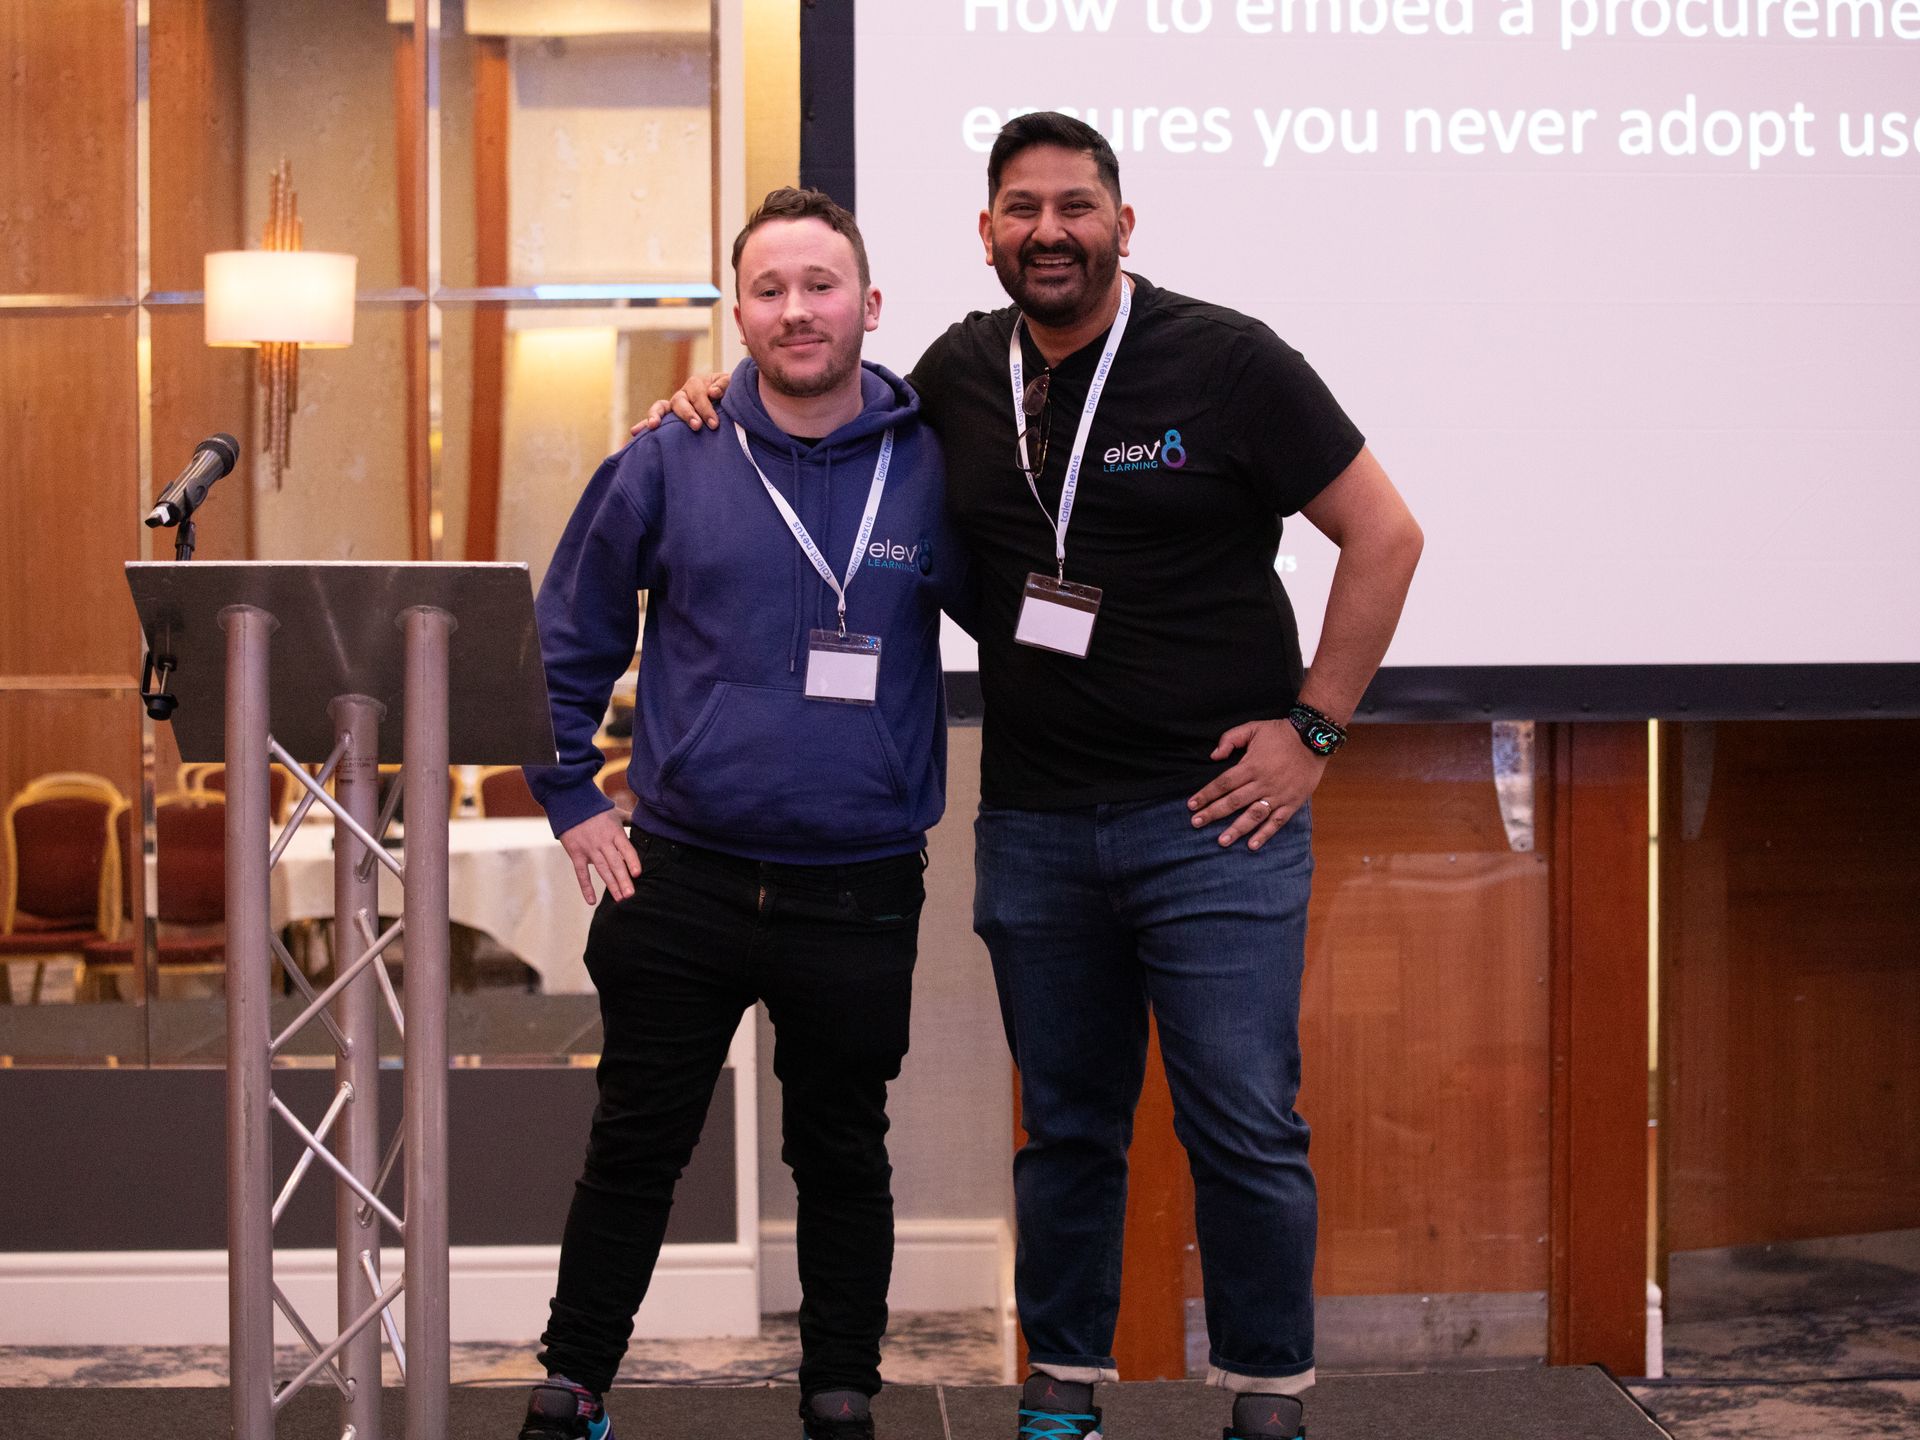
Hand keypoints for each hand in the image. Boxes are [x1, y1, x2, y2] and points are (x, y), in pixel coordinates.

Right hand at [557, 809, 641, 903]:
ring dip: (611, 885)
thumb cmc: (596, 808)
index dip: (632, 861)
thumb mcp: (615, 812)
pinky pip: (581, 873)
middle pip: (615, 863)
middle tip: (631, 895)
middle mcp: (603, 842)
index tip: (638, 873)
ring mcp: (589, 849)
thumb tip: (644, 822)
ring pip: (602, 870)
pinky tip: (592, 901)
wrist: (570, 803)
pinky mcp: (576, 853)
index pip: (626, 849)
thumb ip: (629, 820)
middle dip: (623, 880)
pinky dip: (586, 887)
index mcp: (614, 832)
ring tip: (620, 899)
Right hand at [631, 371, 729, 435]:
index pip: (698, 395)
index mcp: (697, 384)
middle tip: (696, 426)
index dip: (705, 408)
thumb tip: (712, 392)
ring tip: (653, 426)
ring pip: (661, 407)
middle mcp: (683, 394)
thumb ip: (725, 384)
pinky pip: (656, 419)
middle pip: (679, 402)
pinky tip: (634, 433)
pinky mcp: (670, 418)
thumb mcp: (731, 385)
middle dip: (687, 414)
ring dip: (656, 416)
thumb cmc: (730, 393)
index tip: (714, 424)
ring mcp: (675, 406)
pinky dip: (644, 424)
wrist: (728, 400)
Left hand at [1187, 718, 1325, 850]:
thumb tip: (1213, 756)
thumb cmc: (1280, 733)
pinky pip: (1277, 821)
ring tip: (1221, 841)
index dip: (1206, 794)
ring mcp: (1278, 794)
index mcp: (1251, 765)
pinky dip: (1265, 834)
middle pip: (1234, 801)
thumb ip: (1230, 739)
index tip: (1191, 805)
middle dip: (1213, 813)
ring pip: (1254, 815)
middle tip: (1196, 824)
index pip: (1223, 783)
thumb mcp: (1253, 728)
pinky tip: (1252, 845)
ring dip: (1237, 829)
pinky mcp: (1292, 802)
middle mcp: (1263, 782)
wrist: (1314, 738)